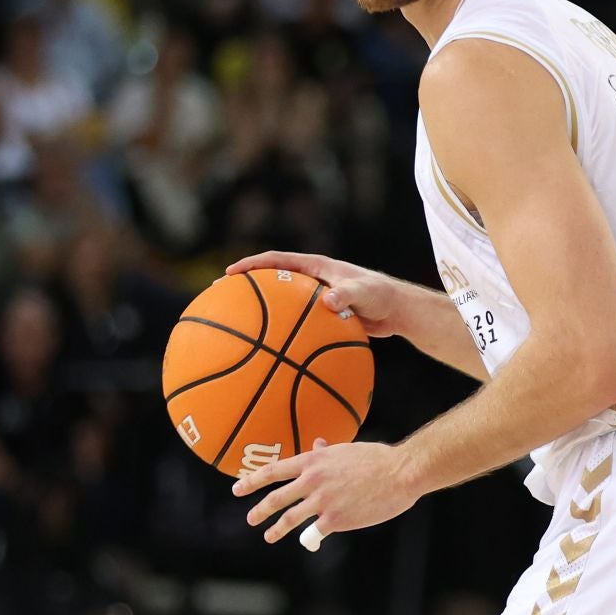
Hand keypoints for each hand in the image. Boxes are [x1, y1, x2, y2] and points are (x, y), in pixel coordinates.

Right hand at [223, 251, 405, 338]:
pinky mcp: (319, 316)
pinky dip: (279, 334)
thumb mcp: (366, 293)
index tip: (229, 273)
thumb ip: (347, 294)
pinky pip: (293, 324)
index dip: (252, 265)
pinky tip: (267, 353)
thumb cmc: (383, 296)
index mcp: (316, 266)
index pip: (277, 261)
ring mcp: (313, 298)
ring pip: (278, 305)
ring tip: (232, 328)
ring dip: (257, 313)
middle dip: (243, 287)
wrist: (398, 310)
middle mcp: (311, 280)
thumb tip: (328, 301)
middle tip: (217, 297)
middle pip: (270, 282)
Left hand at [233, 437, 418, 546]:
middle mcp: (312, 480)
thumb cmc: (377, 459)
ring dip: (276, 529)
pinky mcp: (335, 519)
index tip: (238, 488)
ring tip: (269, 535)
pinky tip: (310, 540)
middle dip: (259, 510)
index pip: (273, 471)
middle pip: (275, 498)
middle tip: (250, 517)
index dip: (251, 481)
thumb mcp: (347, 450)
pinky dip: (311, 537)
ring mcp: (322, 501)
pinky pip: (314, 532)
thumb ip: (327, 451)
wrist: (400, 473)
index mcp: (314, 460)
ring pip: (289, 518)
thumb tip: (316, 443)